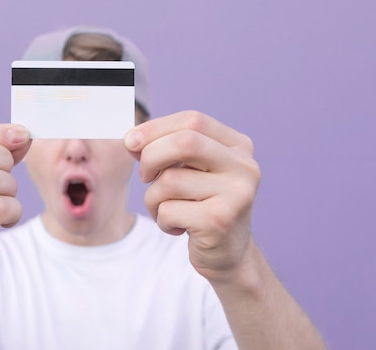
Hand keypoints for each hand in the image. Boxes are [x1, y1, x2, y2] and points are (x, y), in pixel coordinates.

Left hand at [124, 111, 260, 282]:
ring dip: (154, 198)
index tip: (131, 142)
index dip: (156, 127)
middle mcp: (244, 167)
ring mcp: (235, 194)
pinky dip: (162, 220)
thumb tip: (131, 139)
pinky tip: (178, 227)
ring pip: (170, 181)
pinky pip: (168, 210)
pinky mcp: (219, 222)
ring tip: (167, 210)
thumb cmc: (203, 207)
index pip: (193, 120)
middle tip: (146, 177)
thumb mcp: (190, 171)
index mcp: (238, 146)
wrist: (230, 256)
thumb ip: (166, 150)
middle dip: (151, 157)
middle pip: (184, 142)